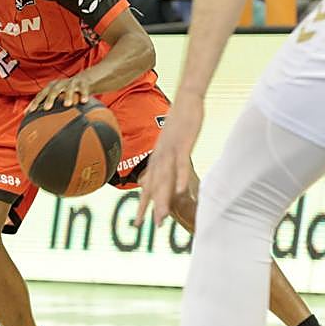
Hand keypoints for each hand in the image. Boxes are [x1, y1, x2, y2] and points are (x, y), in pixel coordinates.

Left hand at [29, 74, 93, 111]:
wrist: (83, 81)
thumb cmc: (65, 94)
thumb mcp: (56, 98)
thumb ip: (48, 108)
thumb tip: (36, 126)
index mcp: (51, 87)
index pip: (41, 95)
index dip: (35, 102)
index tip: (30, 112)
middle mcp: (60, 84)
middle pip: (53, 91)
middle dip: (49, 99)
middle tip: (46, 108)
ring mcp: (71, 83)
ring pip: (69, 89)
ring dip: (67, 96)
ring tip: (67, 105)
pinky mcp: (83, 84)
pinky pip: (84, 89)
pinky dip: (83, 94)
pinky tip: (84, 101)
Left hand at [136, 91, 203, 225]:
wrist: (186, 100)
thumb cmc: (180, 121)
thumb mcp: (170, 143)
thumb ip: (166, 158)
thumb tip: (161, 170)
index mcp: (157, 158)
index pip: (147, 185)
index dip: (142, 204)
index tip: (137, 222)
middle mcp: (159, 156)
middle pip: (154, 186)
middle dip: (150, 207)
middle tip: (145, 226)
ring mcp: (170, 151)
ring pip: (164, 179)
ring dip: (162, 199)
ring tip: (160, 218)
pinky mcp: (183, 144)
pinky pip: (181, 164)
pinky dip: (180, 178)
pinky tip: (181, 192)